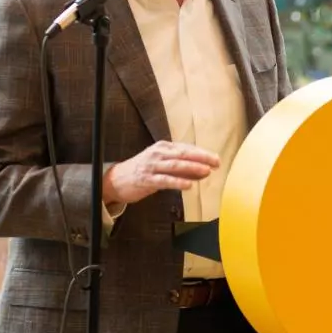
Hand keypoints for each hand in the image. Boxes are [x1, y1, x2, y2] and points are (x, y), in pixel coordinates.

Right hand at [102, 141, 219, 204]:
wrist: (116, 180)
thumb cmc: (142, 171)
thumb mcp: (162, 165)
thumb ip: (182, 168)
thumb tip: (204, 171)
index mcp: (163, 147)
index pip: (186, 148)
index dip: (202, 153)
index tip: (216, 159)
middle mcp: (158, 154)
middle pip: (183, 154)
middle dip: (201, 158)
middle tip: (215, 162)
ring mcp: (151, 166)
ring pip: (175, 165)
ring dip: (192, 167)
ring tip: (206, 171)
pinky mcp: (147, 180)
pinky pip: (165, 180)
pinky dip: (178, 182)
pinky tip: (189, 184)